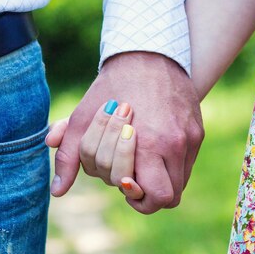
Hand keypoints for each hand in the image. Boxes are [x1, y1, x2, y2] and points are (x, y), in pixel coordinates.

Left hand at [50, 52, 203, 213]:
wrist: (148, 55)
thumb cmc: (111, 89)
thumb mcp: (83, 119)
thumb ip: (69, 156)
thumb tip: (57, 191)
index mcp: (150, 143)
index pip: (154, 196)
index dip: (135, 196)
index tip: (123, 182)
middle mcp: (175, 144)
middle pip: (167, 198)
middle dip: (146, 194)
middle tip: (129, 177)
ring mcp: (190, 139)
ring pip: (179, 186)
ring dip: (158, 183)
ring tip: (139, 164)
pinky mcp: (197, 132)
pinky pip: (186, 165)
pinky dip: (169, 168)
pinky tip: (151, 151)